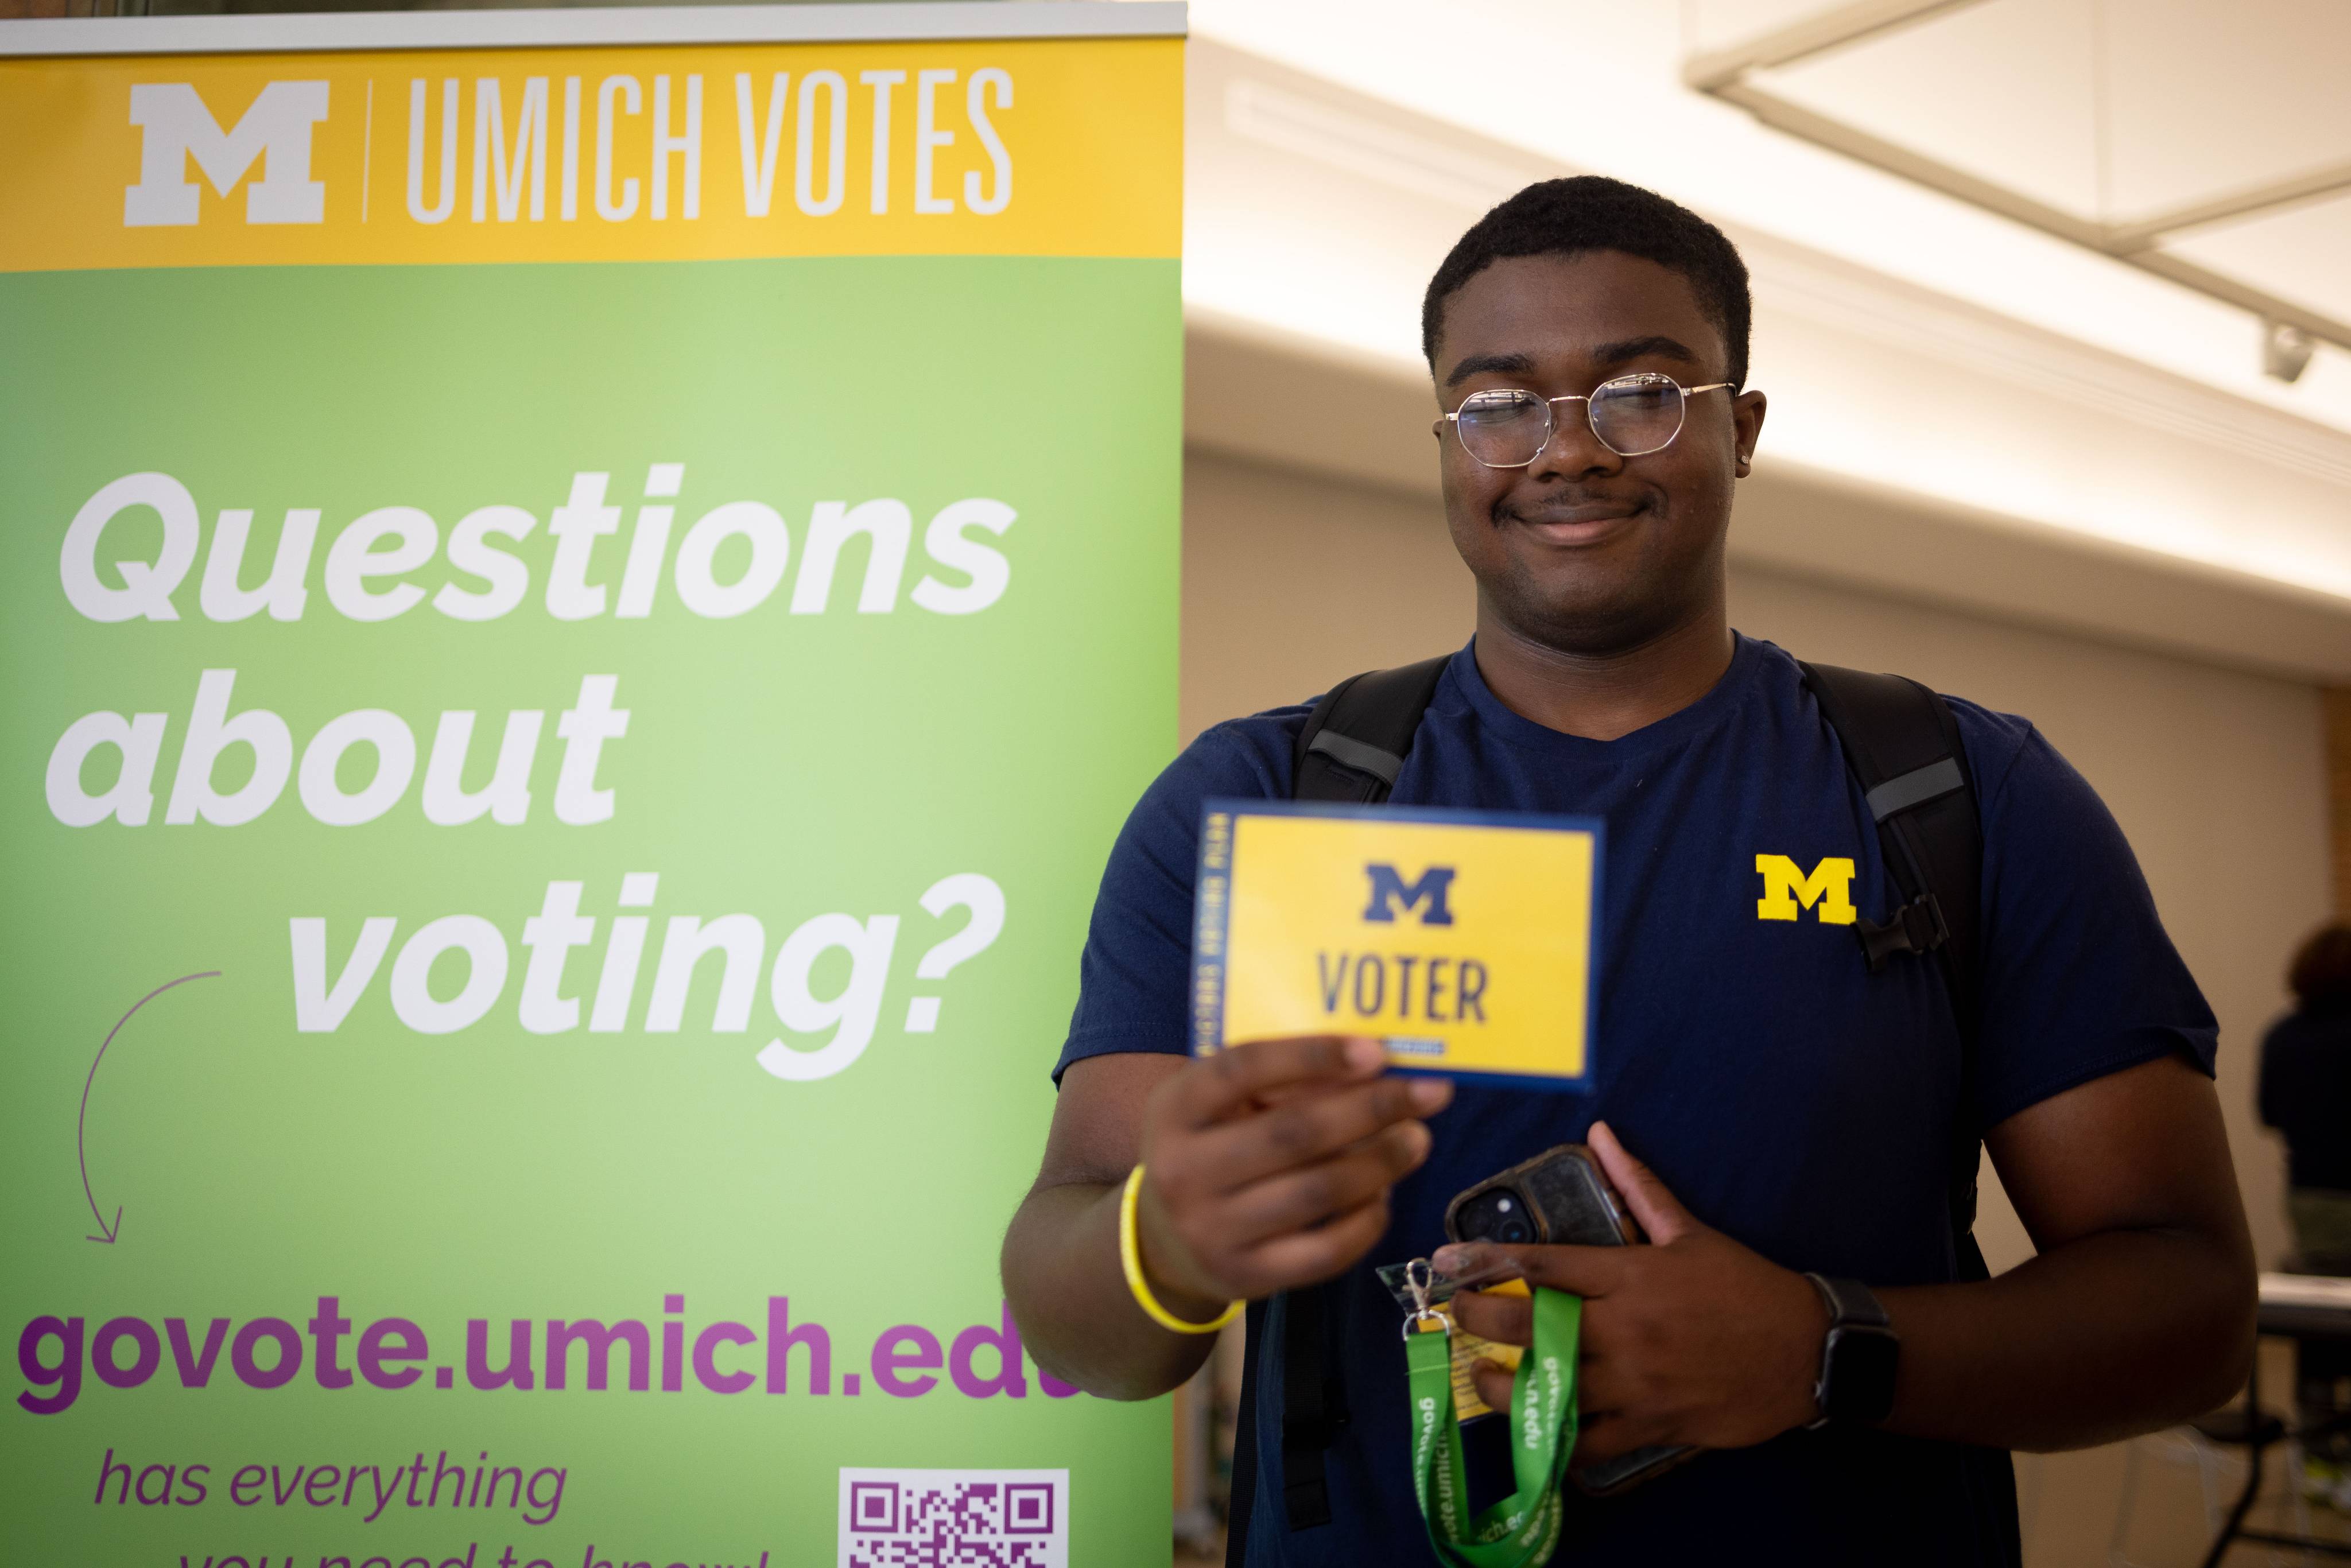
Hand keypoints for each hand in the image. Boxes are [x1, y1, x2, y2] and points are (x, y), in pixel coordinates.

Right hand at [1133, 1036, 1452, 1319]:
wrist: (1163, 1242)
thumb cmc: (1210, 1149)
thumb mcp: (1222, 1106)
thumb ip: (1280, 1084)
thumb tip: (1374, 1066)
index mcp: (1175, 1108)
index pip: (1242, 1068)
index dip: (1312, 1055)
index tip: (1376, 1051)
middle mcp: (1183, 1169)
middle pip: (1293, 1134)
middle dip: (1372, 1109)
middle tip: (1430, 1094)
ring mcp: (1211, 1230)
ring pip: (1317, 1193)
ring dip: (1380, 1163)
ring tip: (1418, 1139)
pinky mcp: (1245, 1277)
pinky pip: (1324, 1251)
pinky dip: (1366, 1221)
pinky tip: (1384, 1195)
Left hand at [1434, 1122, 1826, 1461]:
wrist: (1807, 1351)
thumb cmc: (1746, 1287)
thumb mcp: (1690, 1232)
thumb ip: (1638, 1187)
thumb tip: (1602, 1134)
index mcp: (1630, 1276)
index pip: (1542, 1266)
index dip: (1484, 1263)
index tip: (1443, 1262)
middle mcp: (1625, 1329)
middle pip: (1530, 1328)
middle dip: (1479, 1322)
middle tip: (1456, 1316)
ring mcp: (1637, 1383)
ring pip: (1549, 1390)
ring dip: (1503, 1386)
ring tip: (1481, 1377)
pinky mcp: (1653, 1424)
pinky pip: (1588, 1443)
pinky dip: (1556, 1442)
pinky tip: (1534, 1432)